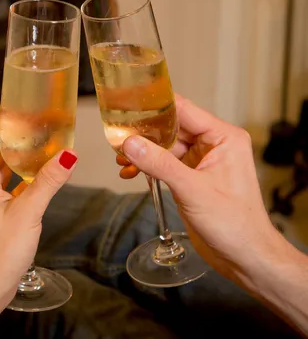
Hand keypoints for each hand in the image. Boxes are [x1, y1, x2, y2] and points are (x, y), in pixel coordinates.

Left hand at [0, 110, 77, 301]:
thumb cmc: (0, 251)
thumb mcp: (28, 212)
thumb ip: (48, 181)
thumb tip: (69, 155)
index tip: (16, 102)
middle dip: (14, 133)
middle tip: (37, 116)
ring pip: (1, 165)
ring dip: (19, 153)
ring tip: (42, 136)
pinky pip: (6, 182)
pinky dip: (21, 172)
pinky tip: (39, 168)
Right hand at [118, 94, 280, 283]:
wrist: (244, 257)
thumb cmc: (234, 224)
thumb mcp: (192, 190)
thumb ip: (159, 164)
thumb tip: (130, 143)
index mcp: (223, 137)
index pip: (183, 110)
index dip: (155, 106)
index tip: (128, 103)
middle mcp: (212, 144)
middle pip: (169, 127)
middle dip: (142, 132)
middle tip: (116, 136)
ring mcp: (200, 161)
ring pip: (163, 146)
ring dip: (141, 151)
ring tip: (120, 158)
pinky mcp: (190, 177)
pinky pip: (163, 163)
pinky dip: (146, 166)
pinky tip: (130, 172)